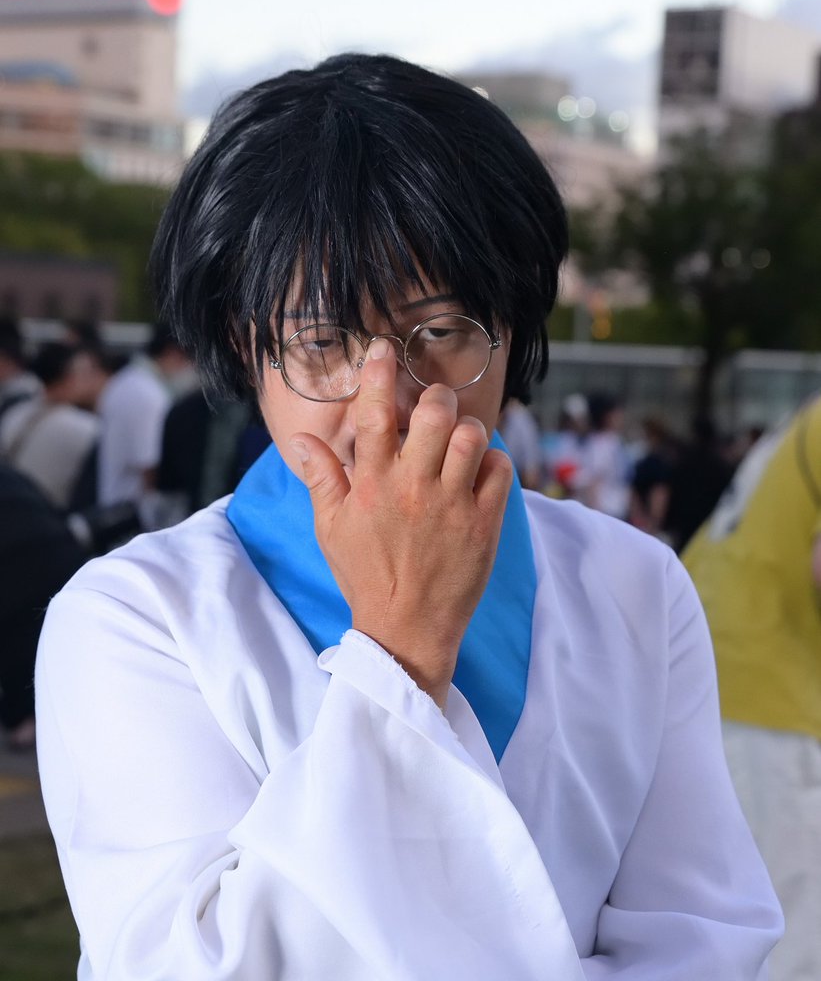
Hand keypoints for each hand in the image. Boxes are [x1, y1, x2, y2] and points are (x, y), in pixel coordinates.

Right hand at [291, 341, 511, 706]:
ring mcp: (452, 505)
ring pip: (472, 436)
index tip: (383, 351)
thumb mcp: (331, 529)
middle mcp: (412, 487)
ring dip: (468, 429)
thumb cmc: (366, 577)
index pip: (375, 414)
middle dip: (437, 399)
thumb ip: (321, 478)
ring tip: (459, 441)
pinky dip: (494, 460)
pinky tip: (480, 470)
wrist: (406, 630)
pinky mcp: (484, 523)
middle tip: (436, 408)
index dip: (378, 374)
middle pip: (435, 414)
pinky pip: (500, 469)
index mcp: (371, 485)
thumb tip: (301, 440)